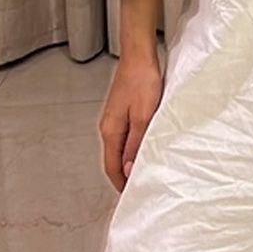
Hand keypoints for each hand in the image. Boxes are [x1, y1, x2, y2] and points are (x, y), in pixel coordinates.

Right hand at [99, 55, 163, 192]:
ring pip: (119, 147)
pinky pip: (125, 135)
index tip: (130, 196)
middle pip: (113, 158)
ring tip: (143, 170)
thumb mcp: (144, 116)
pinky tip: (143, 146)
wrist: (139, 55)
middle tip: (140, 187)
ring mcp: (115, 118)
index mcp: (111, 130)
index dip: (121, 183)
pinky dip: (132, 146)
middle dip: (124, 175)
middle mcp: (108, 126)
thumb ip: (136, 143)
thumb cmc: (142, 81)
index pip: (111, 166)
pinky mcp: (122, 110)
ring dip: (129, 160)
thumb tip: (129, 169)